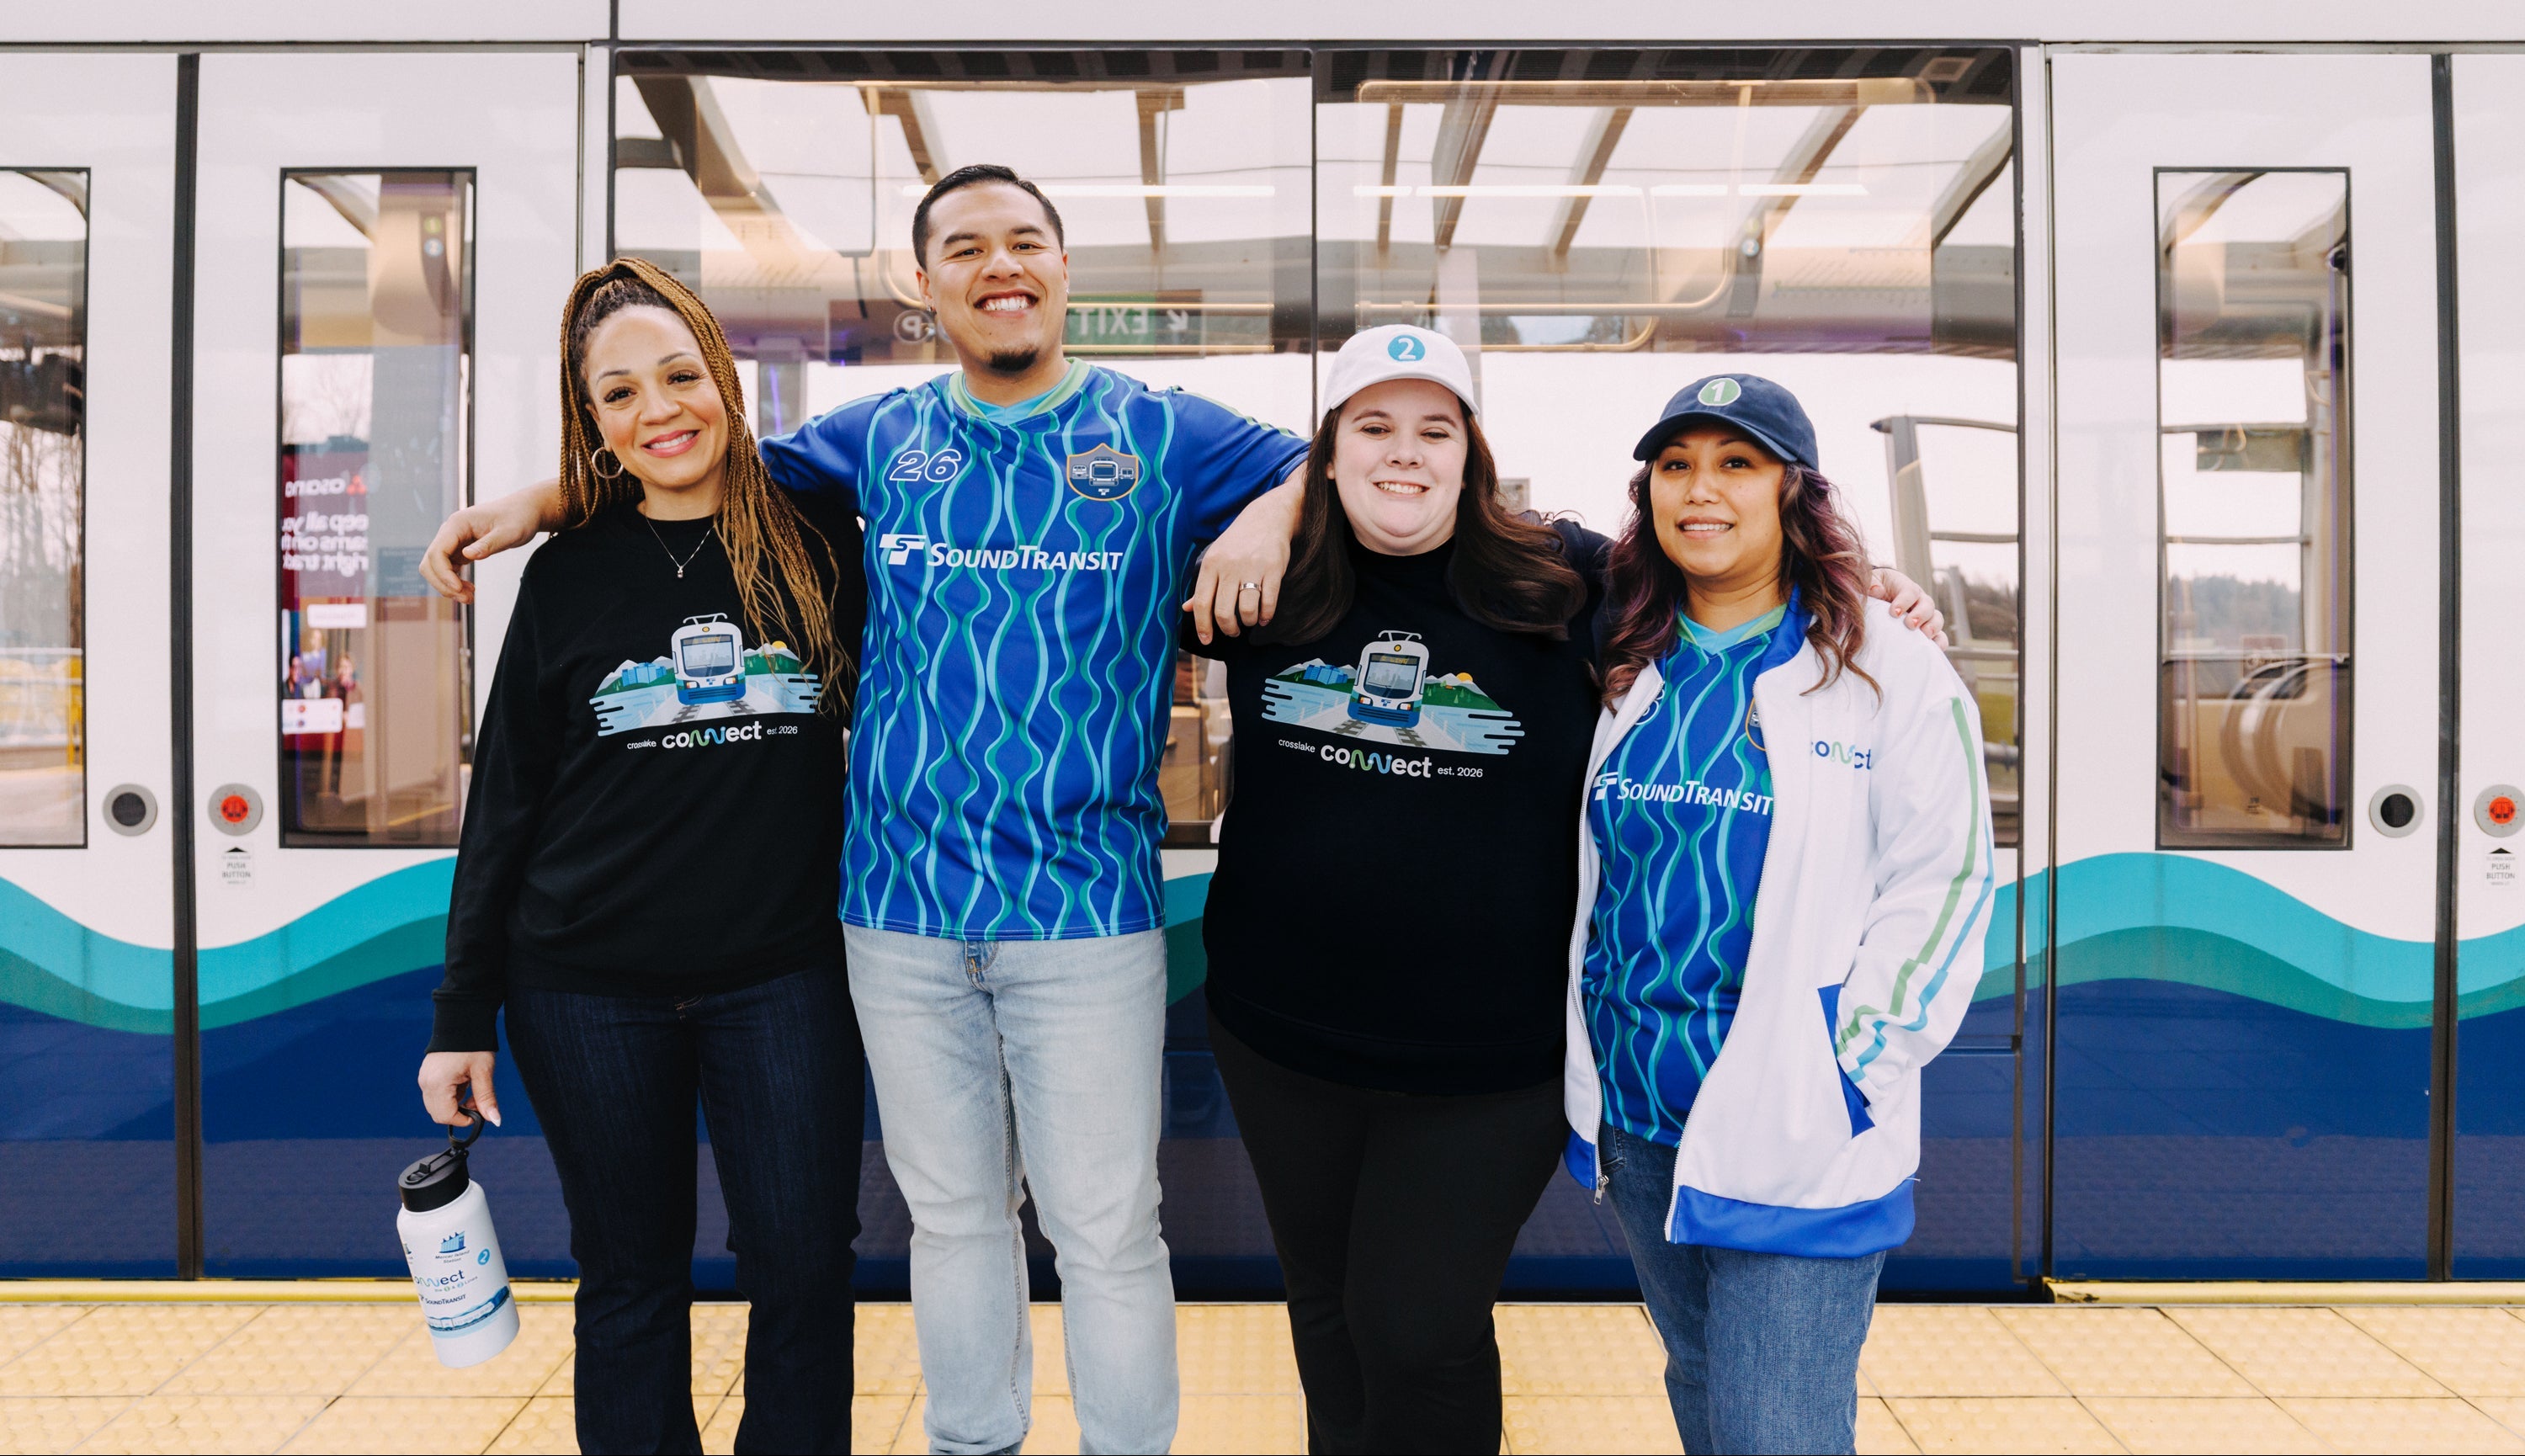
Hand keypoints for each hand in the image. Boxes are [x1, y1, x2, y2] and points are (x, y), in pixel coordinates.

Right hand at [418, 1051, 501, 1127]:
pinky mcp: (427, 1075)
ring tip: (472, 1087)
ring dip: (455, 1104)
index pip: (445, 1116)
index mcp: (437, 1083)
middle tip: (477, 1100)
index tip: (479, 1113)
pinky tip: (464, 1082)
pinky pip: (436, 1095)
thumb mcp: (483, 1071)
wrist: (462, 1020)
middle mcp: (426, 1083)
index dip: (464, 1120)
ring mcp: (424, 1079)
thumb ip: (486, 1098)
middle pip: (439, 1114)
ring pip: (437, 1105)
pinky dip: (450, 1096)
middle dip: (459, 1113)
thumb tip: (495, 1121)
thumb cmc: (474, 1044)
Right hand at [420, 480, 565, 603]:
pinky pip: (447, 569)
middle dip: (443, 583)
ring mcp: (453, 541)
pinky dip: (454, 582)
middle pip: (430, 562)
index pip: (437, 552)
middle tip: (466, 598)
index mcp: (458, 524)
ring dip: (448, 586)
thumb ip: (489, 544)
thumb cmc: (519, 518)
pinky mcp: (459, 550)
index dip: (443, 574)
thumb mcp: (510, 533)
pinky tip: (469, 590)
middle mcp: (450, 531)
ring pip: (436, 568)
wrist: (525, 512)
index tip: (459, 589)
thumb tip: (467, 555)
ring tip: (470, 597)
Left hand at [1183, 469, 1304, 643]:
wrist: (1267, 517)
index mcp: (1211, 565)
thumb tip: (1186, 609)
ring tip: (1249, 621)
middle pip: (1224, 611)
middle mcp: (1229, 567)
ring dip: (1248, 623)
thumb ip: (1203, 585)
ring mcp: (1252, 568)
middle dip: (1228, 629)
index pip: (1202, 603)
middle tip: (1232, 631)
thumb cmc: (1238, 542)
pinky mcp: (1273, 569)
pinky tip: (1264, 617)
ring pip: (1247, 610)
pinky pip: (1269, 602)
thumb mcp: (1215, 558)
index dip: (1203, 626)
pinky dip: (1266, 615)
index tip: (1207, 640)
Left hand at [1869, 568, 1949, 646]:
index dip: (1904, 601)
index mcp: (1904, 587)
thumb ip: (1871, 584)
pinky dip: (1939, 642)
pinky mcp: (1926, 630)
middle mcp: (1918, 600)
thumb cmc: (1873, 589)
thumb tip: (1876, 590)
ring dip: (1932, 627)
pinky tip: (1934, 649)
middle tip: (1910, 624)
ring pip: (1936, 618)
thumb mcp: (1870, 582)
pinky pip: (1939, 636)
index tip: (1894, 613)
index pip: (1910, 591)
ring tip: (1923, 636)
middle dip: (1920, 615)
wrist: (1877, 599)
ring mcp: (1924, 615)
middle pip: (1927, 604)